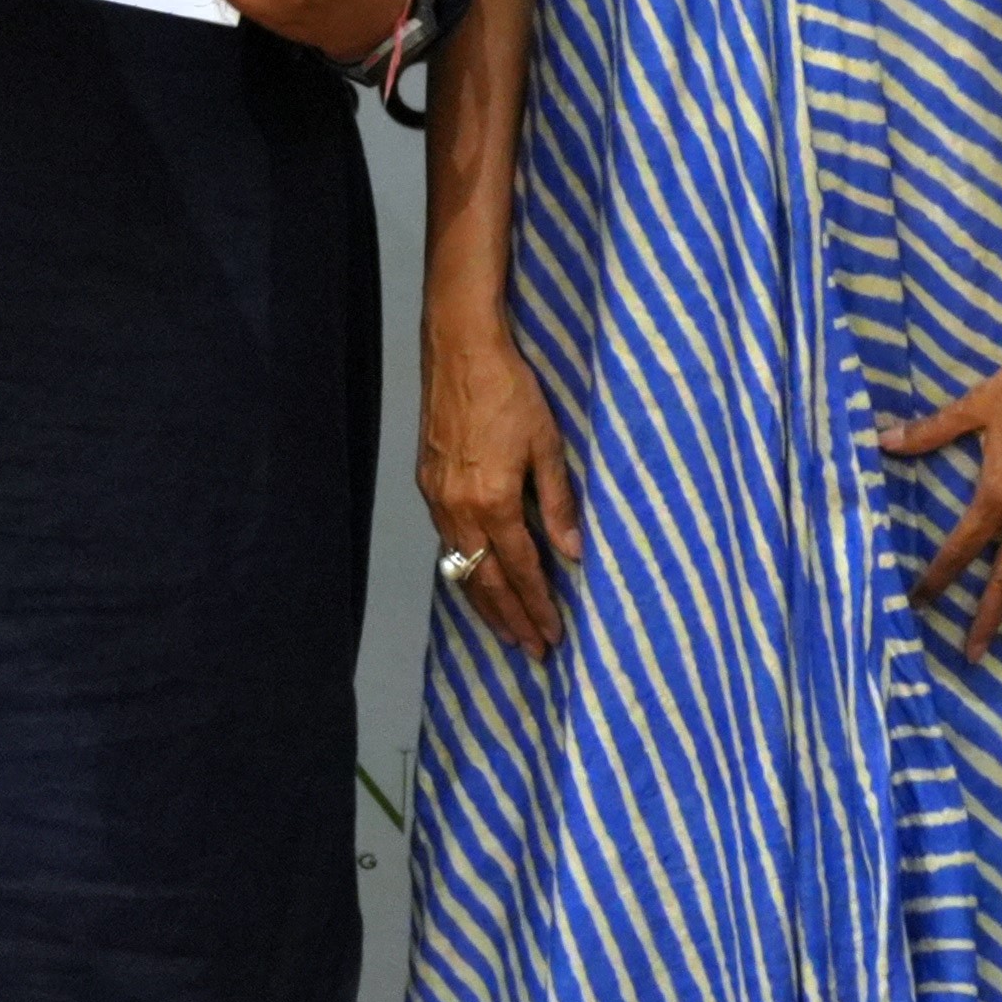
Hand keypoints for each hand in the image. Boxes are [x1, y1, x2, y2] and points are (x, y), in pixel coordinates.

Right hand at [418, 321, 586, 654]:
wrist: (460, 351)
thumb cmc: (511, 391)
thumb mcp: (547, 445)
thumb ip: (559, 502)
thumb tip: (574, 552)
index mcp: (493, 503)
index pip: (520, 570)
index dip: (537, 606)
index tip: (552, 635)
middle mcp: (459, 510)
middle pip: (485, 582)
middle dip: (510, 619)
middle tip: (532, 650)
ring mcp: (438, 500)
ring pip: (461, 567)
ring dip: (485, 603)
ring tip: (507, 630)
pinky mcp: (427, 485)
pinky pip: (447, 544)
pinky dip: (465, 571)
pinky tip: (478, 580)